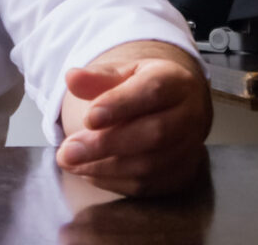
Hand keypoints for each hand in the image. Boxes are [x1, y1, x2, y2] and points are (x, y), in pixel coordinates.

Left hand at [56, 50, 211, 196]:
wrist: (177, 107)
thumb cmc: (143, 86)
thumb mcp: (123, 71)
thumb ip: (98, 76)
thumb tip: (71, 78)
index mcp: (175, 81)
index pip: (152, 92)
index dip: (120, 105)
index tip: (88, 118)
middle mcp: (189, 116)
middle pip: (153, 134)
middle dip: (106, 144)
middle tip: (68, 151)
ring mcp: (189, 150)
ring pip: (150, 165)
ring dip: (105, 167)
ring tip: (70, 162)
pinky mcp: (181, 176)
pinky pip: (148, 186)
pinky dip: (114, 181)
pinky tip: (88, 172)